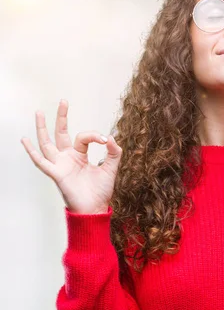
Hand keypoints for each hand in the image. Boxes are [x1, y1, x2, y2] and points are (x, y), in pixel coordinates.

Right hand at [21, 99, 122, 213]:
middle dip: (62, 117)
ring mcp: (60, 165)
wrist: (95, 208)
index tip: (105, 140)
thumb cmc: (101, 190)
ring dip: (43, 128)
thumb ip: (113, 152)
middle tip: (63, 101)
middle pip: (61, 133)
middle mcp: (68, 158)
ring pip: (48, 143)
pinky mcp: (57, 174)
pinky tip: (24, 140)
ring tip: (39, 112)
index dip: (94, 135)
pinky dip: (32, 151)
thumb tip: (110, 137)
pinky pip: (41, 162)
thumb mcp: (111, 168)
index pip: (83, 137)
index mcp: (80, 155)